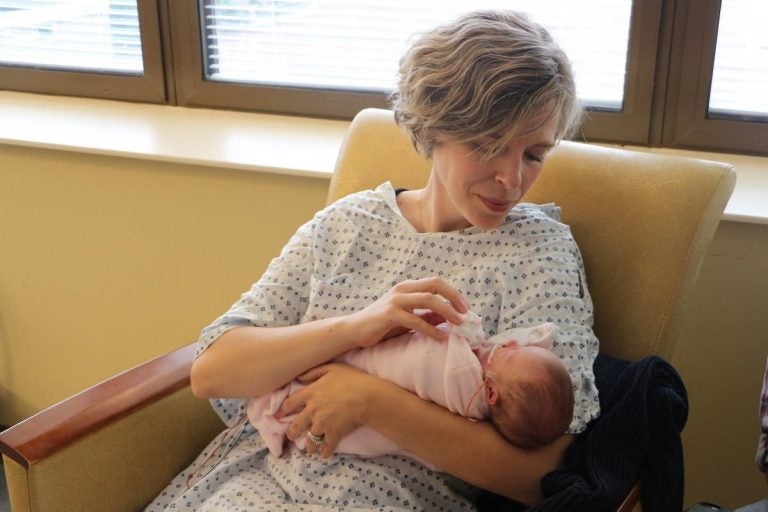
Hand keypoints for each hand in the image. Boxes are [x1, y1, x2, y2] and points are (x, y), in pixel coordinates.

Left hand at [279, 363, 378, 458]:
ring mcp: (322, 425)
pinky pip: (325, 448)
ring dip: (309, 446)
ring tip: (310, 448)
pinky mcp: (333, 435)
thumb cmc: (352, 379)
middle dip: (291, 433)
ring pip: (309, 440)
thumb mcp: (332, 368)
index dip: (282, 411)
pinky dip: (324, 453)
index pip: (289, 404)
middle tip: (291, 436)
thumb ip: (313, 372)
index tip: (279, 416)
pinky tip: (324, 455)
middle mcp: (312, 411)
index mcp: (310, 394)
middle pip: (295, 426)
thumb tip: (299, 378)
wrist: (367, 397)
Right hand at [348, 277, 469, 347]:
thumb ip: (426, 315)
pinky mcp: (389, 314)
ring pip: (428, 299)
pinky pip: (415, 320)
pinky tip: (441, 337)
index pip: (436, 282)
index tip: (465, 308)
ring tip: (459, 324)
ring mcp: (395, 300)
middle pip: (435, 285)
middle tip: (466, 313)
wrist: (353, 331)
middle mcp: (402, 289)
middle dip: (454, 297)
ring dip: (447, 311)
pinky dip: (431, 328)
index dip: (453, 293)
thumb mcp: (408, 318)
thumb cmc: (381, 325)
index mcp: (407, 287)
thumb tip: (449, 317)